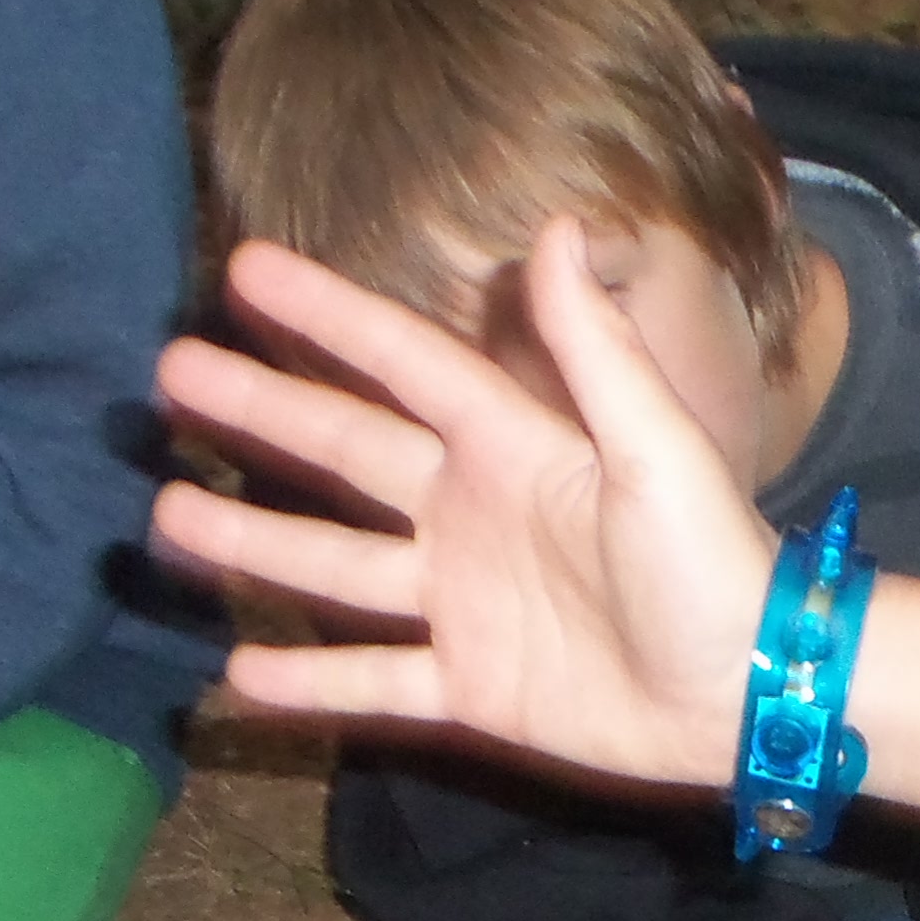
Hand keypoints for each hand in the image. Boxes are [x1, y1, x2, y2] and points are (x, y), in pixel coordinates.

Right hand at [150, 234, 919, 833]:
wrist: (753, 691)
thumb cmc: (717, 563)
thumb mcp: (659, 446)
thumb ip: (595, 351)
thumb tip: (555, 228)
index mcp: (515, 446)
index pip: (403, 364)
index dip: (329, 318)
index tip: (248, 269)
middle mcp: (475, 514)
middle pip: (345, 453)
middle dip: (260, 413)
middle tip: (169, 374)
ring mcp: (466, 603)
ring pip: (334, 567)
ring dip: (253, 545)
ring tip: (166, 520)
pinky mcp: (473, 687)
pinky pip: (373, 683)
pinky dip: (308, 683)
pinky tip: (234, 676)